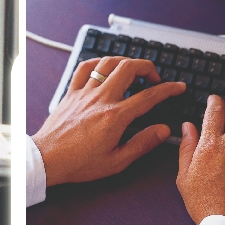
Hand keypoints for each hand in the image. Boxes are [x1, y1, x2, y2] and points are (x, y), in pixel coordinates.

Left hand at [32, 57, 185, 186]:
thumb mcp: (117, 161)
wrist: (47, 160)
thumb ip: (142, 143)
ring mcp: (85, 92)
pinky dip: (98, 62)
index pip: (149, 96)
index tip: (178, 87)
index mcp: (115, 116)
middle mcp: (101, 99)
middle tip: (154, 78)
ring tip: (133, 71)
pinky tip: (104, 67)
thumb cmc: (79, 163)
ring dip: (125, 62)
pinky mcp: (72, 92)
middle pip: (129, 68)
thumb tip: (163, 130)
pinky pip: (85, 67)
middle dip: (147, 67)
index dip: (168, 89)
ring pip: (108, 62)